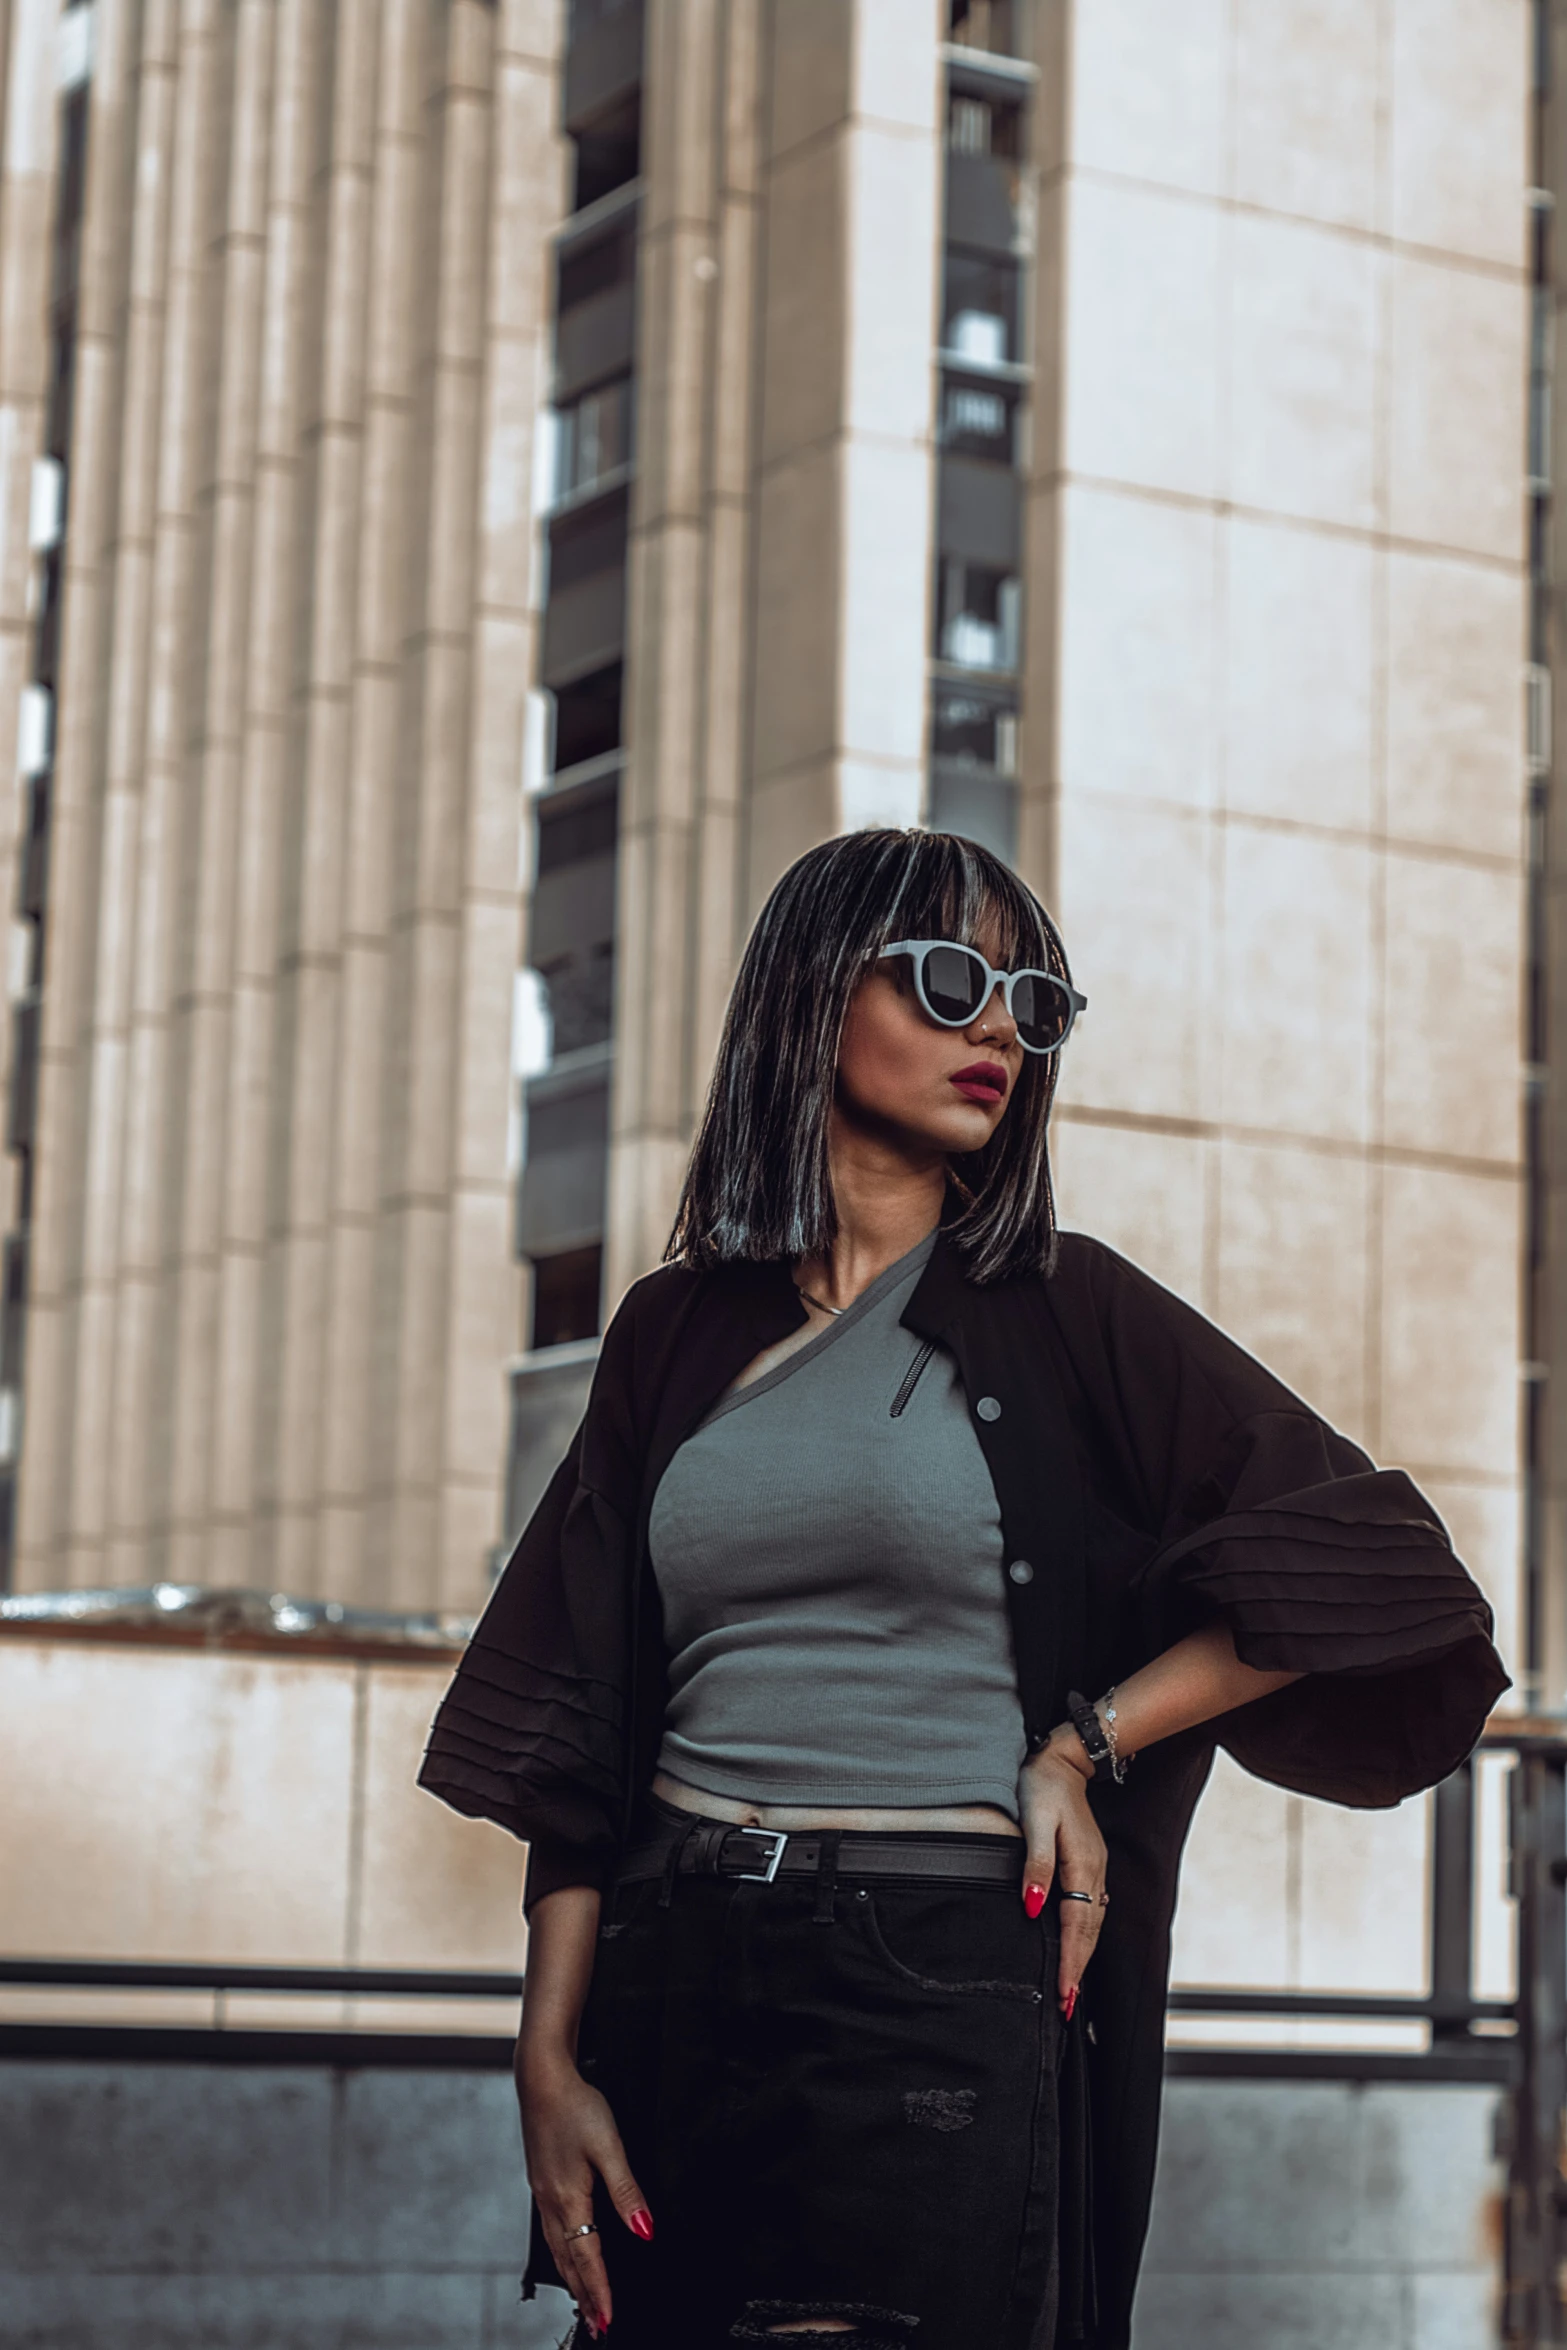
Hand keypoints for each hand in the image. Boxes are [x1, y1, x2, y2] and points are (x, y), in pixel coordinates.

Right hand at [517, 2045, 652, 2337]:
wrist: (541, 2077)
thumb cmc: (576, 2106)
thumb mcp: (609, 2145)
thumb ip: (626, 2190)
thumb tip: (645, 2231)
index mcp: (568, 2198)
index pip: (588, 2256)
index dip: (600, 2289)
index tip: (609, 2319)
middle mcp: (550, 2201)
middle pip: (569, 2260)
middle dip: (585, 2293)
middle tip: (598, 2325)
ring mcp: (542, 2192)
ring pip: (557, 2247)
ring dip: (572, 2277)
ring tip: (584, 2300)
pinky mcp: (541, 2181)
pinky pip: (551, 2230)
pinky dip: (562, 2252)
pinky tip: (567, 2252)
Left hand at [1017, 1732, 1107, 2017]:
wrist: (1063, 1758)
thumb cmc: (1043, 1787)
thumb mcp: (1034, 1822)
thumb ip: (1036, 1866)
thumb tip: (1032, 1908)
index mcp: (1080, 1866)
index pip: (1076, 1926)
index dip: (1070, 1963)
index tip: (1064, 1996)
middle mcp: (1093, 1873)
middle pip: (1088, 1931)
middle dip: (1078, 1970)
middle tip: (1067, 2009)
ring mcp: (1094, 1868)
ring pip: (1091, 1923)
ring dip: (1082, 1956)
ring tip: (1070, 1989)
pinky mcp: (1088, 1863)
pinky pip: (1089, 1909)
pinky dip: (1083, 1935)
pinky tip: (1076, 1946)